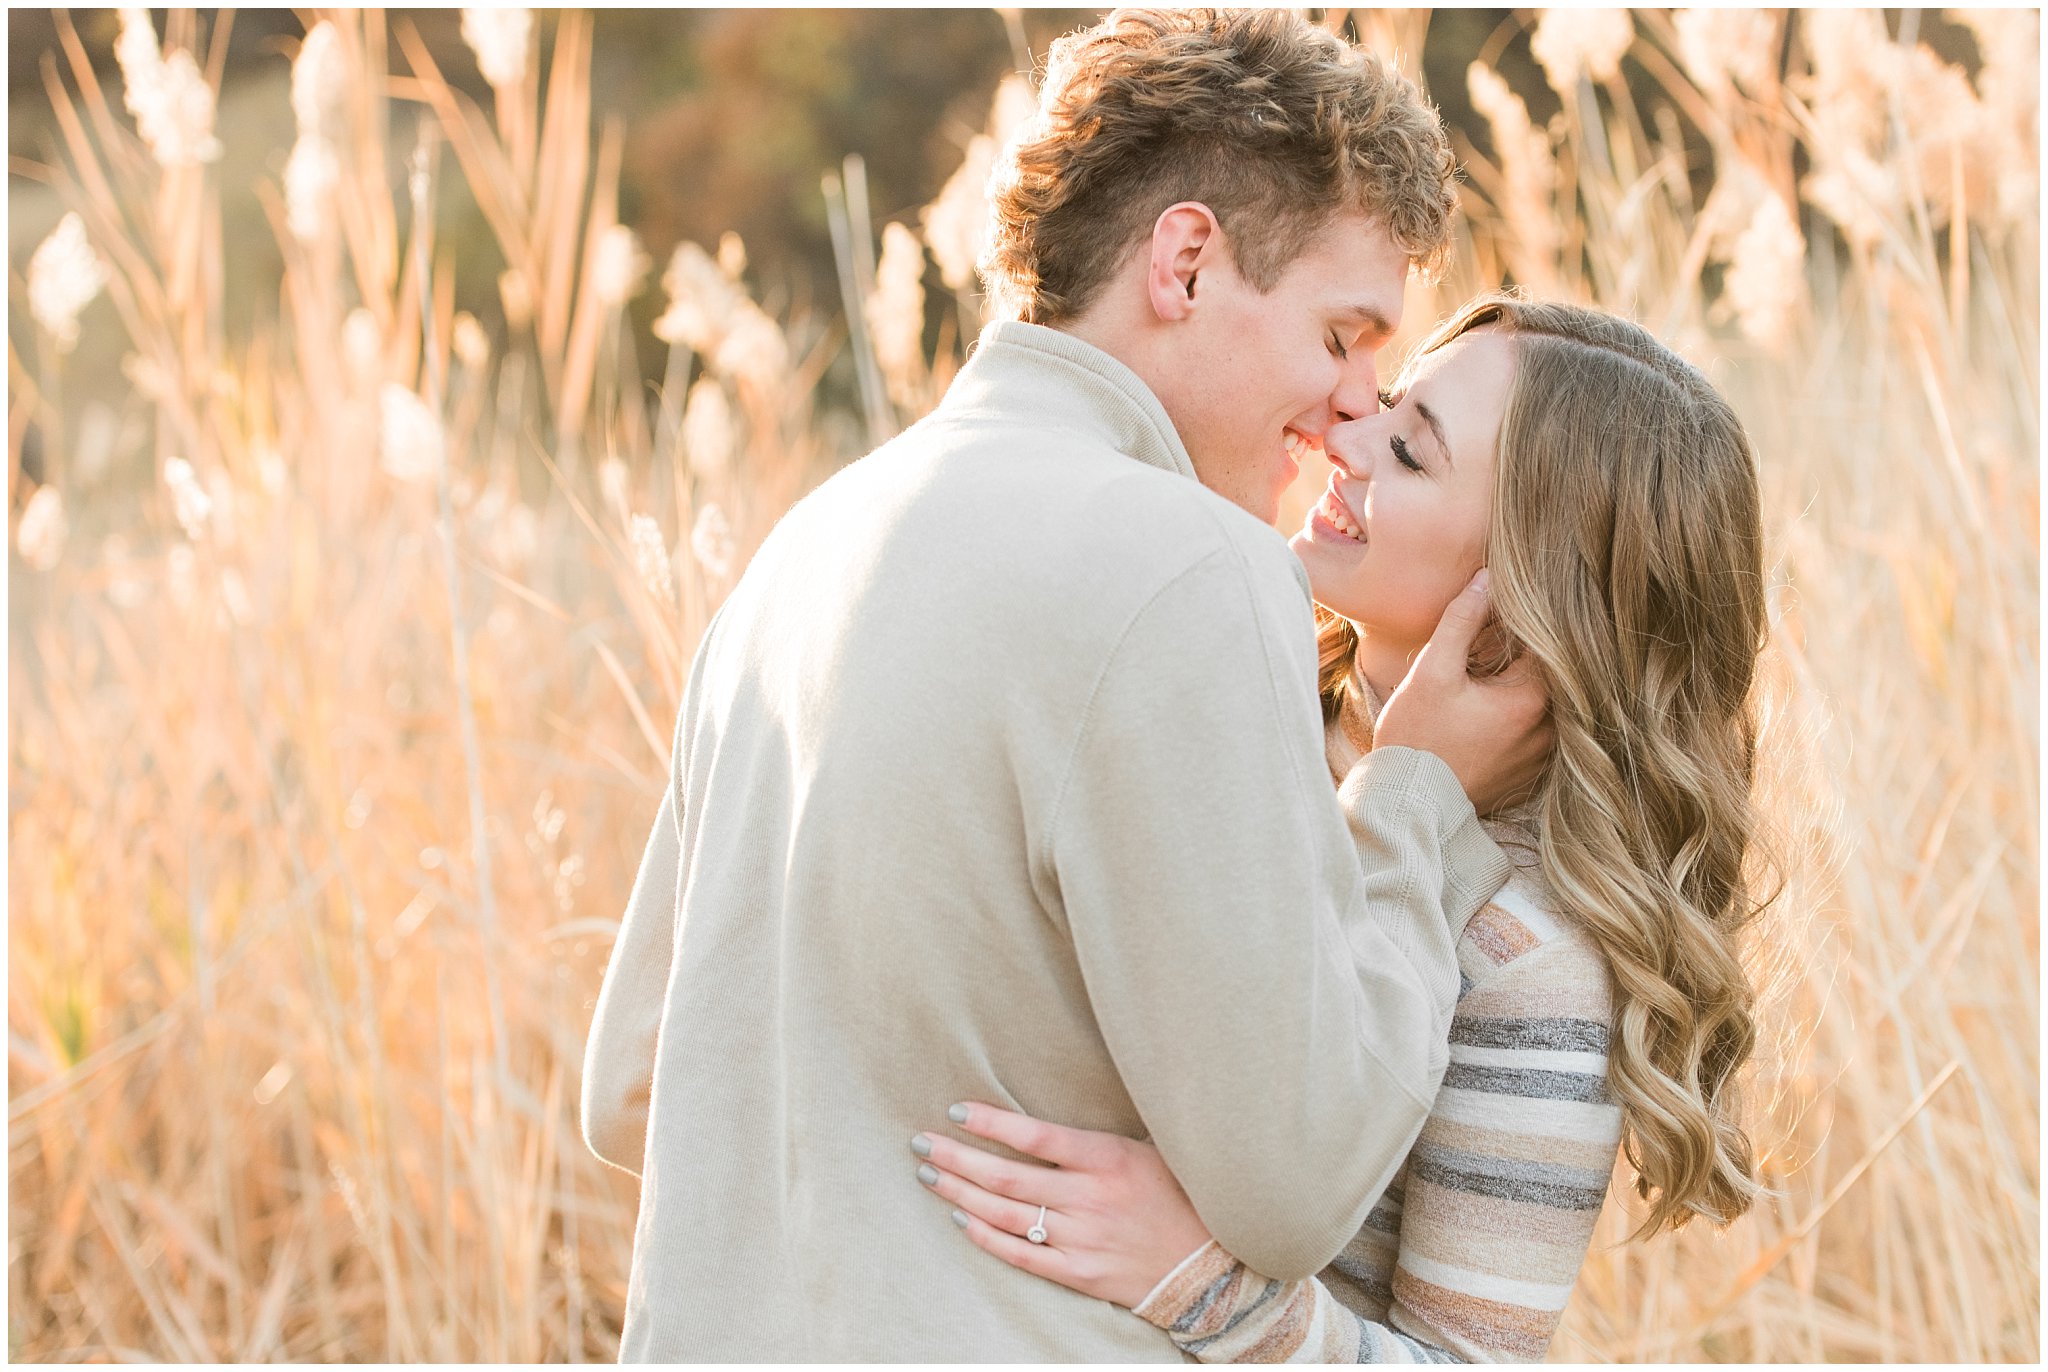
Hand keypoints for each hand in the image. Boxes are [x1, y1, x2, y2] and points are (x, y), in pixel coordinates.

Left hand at [912, 1102, 1212, 1309]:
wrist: (1209, 1266)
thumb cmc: (1179, 1194)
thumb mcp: (1150, 1147)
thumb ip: (1101, 1132)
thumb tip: (1061, 1092)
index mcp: (1108, 1159)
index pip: (1037, 1138)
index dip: (992, 1124)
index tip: (956, 1111)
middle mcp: (1090, 1199)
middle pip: (1007, 1178)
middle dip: (956, 1159)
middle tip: (920, 1143)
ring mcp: (1082, 1240)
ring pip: (1006, 1216)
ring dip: (961, 1194)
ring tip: (929, 1175)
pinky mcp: (1079, 1274)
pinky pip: (1022, 1256)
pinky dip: (987, 1238)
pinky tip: (961, 1219)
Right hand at [1374, 569, 1551, 813]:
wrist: (1409, 805)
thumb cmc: (1417, 738)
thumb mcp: (1432, 672)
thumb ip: (1462, 620)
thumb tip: (1487, 579)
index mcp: (1533, 699)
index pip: (1546, 641)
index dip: (1519, 622)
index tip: (1495, 616)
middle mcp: (1550, 729)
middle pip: (1549, 672)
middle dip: (1521, 654)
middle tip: (1486, 648)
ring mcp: (1544, 755)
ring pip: (1545, 702)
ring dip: (1521, 686)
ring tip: (1485, 679)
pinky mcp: (1531, 773)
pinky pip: (1537, 731)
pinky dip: (1519, 715)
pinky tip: (1486, 713)